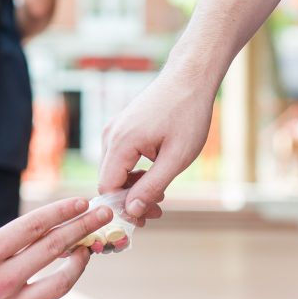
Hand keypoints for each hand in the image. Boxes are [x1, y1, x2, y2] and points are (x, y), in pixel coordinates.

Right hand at [0, 198, 109, 298]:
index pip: (35, 224)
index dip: (63, 211)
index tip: (83, 202)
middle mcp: (4, 278)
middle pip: (56, 247)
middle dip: (85, 226)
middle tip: (104, 215)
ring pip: (60, 283)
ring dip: (78, 264)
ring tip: (85, 254)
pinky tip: (45, 297)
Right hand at [99, 64, 215, 222]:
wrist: (190, 77)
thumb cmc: (187, 114)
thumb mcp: (177, 157)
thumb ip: (152, 186)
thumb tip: (132, 212)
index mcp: (120, 142)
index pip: (107, 188)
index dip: (122, 208)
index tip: (145, 221)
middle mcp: (110, 135)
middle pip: (108, 180)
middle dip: (129, 200)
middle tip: (157, 212)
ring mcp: (114, 129)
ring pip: (114, 170)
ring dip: (132, 187)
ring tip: (160, 195)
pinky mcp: (121, 127)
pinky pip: (120, 158)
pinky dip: (133, 172)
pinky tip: (154, 176)